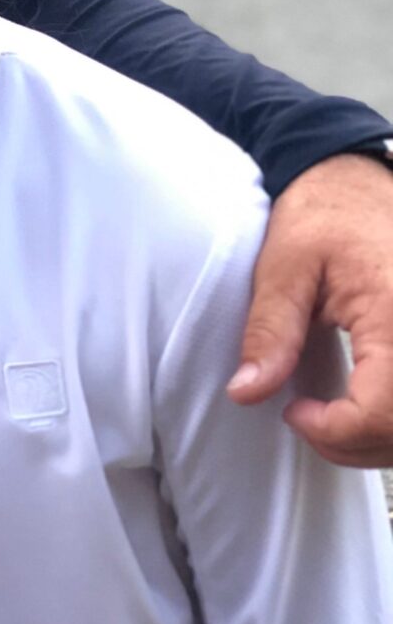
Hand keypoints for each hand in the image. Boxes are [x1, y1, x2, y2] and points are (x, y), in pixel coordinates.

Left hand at [228, 154, 392, 466]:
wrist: (356, 180)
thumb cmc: (323, 213)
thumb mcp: (284, 267)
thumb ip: (270, 332)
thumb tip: (246, 393)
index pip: (382, 411)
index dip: (334, 431)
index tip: (294, 413)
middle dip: (354, 442)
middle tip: (309, 422)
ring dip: (377, 438)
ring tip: (331, 417)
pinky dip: (391, 421)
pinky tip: (359, 405)